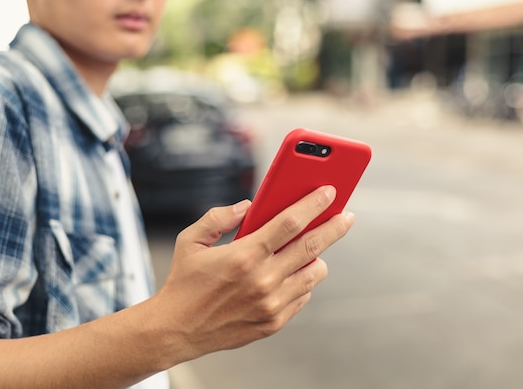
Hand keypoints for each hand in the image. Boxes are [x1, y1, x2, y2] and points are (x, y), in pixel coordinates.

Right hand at [152, 185, 354, 361]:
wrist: (176, 329)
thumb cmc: (183, 282)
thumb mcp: (190, 240)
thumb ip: (219, 217)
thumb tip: (248, 206)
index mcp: (244, 255)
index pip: (290, 223)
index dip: (313, 204)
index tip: (330, 192)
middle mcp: (262, 280)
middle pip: (312, 247)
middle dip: (334, 227)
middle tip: (347, 216)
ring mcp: (271, 304)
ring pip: (313, 274)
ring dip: (317, 257)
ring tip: (311, 248)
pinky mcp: (273, 322)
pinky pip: (303, 296)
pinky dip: (303, 281)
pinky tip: (291, 273)